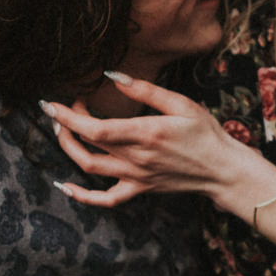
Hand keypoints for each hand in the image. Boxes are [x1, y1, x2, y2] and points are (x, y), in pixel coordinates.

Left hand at [40, 73, 250, 207]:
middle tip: (66, 108)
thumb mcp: (181, 103)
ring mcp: (136, 177)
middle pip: (86, 144)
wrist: (223, 169)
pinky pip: (106, 199)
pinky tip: (66, 186)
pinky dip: (82, 196)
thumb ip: (144, 90)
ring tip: (62, 132)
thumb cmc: (205, 133)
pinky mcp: (140, 189)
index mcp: (146, 133)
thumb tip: (112, 76)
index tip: (52, 103)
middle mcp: (137, 158)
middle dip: (66, 124)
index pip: (94, 128)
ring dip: (68, 149)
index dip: (67, 116)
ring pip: (90, 167)